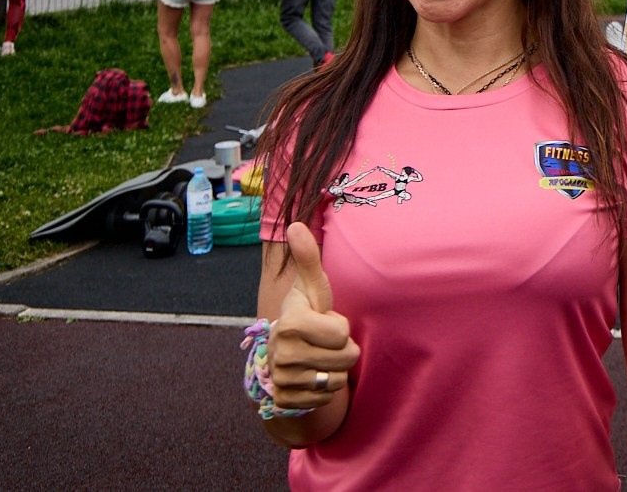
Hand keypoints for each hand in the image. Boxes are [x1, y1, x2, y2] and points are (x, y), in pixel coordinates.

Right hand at [267, 222, 359, 411]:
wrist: (286, 352)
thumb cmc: (307, 313)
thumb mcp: (312, 286)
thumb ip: (308, 258)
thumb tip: (295, 225)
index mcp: (289, 323)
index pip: (342, 334)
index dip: (340, 327)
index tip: (324, 321)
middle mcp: (280, 354)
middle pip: (345, 359)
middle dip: (343, 350)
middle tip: (325, 342)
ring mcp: (281, 380)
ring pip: (336, 381)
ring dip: (335, 370)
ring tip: (320, 357)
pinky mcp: (285, 402)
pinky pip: (325, 400)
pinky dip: (324, 390)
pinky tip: (312, 376)